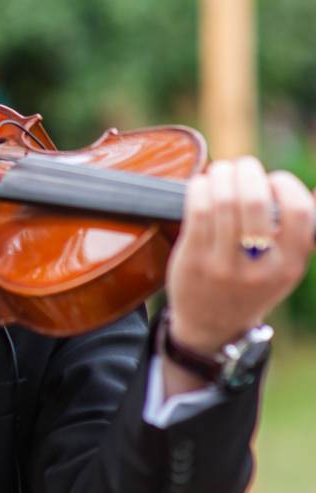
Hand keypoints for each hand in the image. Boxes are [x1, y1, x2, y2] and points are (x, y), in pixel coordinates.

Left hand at [167, 157, 314, 353]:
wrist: (211, 324)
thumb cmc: (251, 284)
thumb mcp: (285, 266)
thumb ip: (301, 233)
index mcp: (288, 266)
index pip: (298, 212)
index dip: (285, 185)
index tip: (273, 180)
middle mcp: (257, 268)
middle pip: (254, 202)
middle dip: (247, 172)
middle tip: (242, 166)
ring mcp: (222, 265)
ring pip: (223, 202)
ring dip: (221, 175)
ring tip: (220, 170)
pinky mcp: (192, 260)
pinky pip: (197, 212)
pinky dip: (199, 189)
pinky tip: (201, 185)